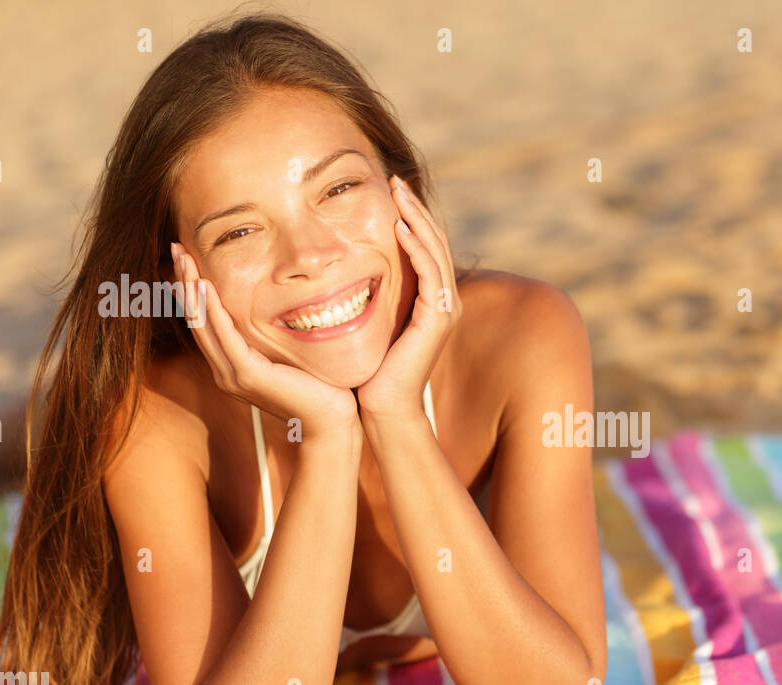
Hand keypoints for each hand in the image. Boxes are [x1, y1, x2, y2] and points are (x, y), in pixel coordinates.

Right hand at [171, 243, 360, 440]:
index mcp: (231, 366)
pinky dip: (214, 310)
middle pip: (196, 320)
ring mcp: (233, 376)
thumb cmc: (318, 388)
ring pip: (204, 325)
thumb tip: (276, 306)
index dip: (193, 290)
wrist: (331, 421)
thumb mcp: (288, 354)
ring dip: (192, 289)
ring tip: (184, 259)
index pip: (205, 322)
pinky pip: (225, 336)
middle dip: (185, 282)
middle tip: (176, 249)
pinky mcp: (248, 376)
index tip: (186, 259)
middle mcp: (225, 372)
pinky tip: (206, 286)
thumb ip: (272, 337)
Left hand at [354, 175, 462, 425]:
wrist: (382, 407)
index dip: (409, 216)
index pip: (423, 247)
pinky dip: (417, 247)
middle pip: (433, 241)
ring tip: (398, 191)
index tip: (387, 190)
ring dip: (417, 218)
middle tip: (394, 179)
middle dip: (414, 208)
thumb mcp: (367, 322)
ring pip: (435, 250)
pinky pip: (430, 273)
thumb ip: (366, 296)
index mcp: (429, 299)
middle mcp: (443, 301)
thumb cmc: (368, 370)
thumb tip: (336, 270)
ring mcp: (445, 309)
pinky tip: (399, 226)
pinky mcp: (438, 318)